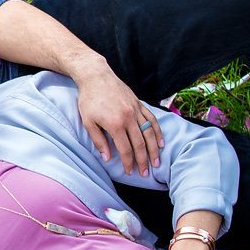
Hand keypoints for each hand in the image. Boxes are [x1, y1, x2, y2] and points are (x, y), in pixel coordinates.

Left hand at [72, 58, 163, 176]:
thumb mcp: (88, 122)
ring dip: (154, 150)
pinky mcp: (139, 104)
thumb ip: (98, 141)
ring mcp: (136, 110)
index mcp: (115, 124)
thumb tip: (107, 158)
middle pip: (140, 144)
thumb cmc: (89, 99)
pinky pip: (152, 120)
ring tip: (157, 162)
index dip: (129, 163)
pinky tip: (161, 142)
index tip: (130, 172)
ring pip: (149, 134)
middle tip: (146, 173)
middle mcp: (129, 118)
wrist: (96, 76)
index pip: (126, 149)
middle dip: (143, 161)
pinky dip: (157, 132)